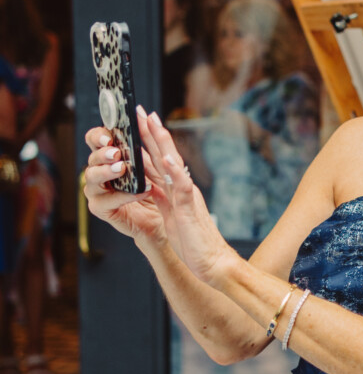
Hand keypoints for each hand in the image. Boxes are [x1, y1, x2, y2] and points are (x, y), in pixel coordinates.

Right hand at [83, 127, 165, 243]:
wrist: (159, 218)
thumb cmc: (154, 190)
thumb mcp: (154, 164)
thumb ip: (148, 144)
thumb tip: (149, 117)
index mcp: (109, 156)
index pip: (95, 139)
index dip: (98, 135)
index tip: (108, 136)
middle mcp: (99, 171)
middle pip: (92, 156)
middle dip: (102, 153)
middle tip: (115, 153)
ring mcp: (97, 190)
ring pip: (91, 177)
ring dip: (106, 171)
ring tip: (122, 169)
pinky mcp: (101, 208)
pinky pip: (106, 201)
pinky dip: (122, 196)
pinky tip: (138, 192)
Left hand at [137, 108, 231, 284]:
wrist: (213, 262)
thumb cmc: (193, 242)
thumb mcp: (170, 214)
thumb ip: (161, 196)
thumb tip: (147, 181)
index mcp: (175, 189)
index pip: (159, 160)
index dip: (147, 140)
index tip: (138, 121)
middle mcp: (182, 188)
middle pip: (164, 154)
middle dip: (151, 132)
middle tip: (140, 110)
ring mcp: (186, 197)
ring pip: (173, 164)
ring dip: (162, 143)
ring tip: (152, 123)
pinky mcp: (190, 210)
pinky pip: (181, 188)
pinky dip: (175, 172)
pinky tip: (167, 159)